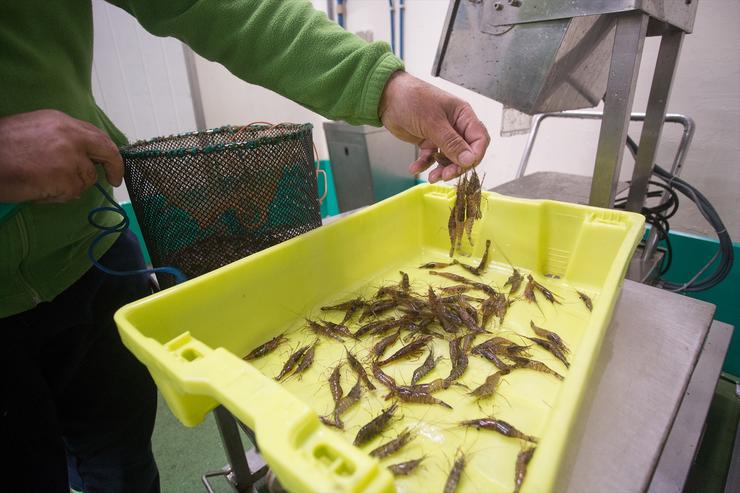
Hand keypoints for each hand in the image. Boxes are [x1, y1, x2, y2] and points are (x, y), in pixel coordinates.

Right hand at [0, 109, 122, 202]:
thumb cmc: (2, 149)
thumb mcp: (35, 131)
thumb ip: (63, 140)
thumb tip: (84, 157)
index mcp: (62, 121)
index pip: (97, 135)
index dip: (107, 151)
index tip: (111, 164)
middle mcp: (71, 135)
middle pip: (107, 151)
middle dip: (115, 166)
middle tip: (115, 180)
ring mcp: (71, 156)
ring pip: (87, 179)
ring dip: (71, 186)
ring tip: (43, 182)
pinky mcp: (66, 177)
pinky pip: (73, 193)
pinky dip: (58, 196)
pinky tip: (39, 189)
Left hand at [378, 71, 489, 182]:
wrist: (386, 97)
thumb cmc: (412, 99)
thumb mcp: (433, 122)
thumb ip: (452, 143)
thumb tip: (469, 160)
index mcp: (463, 115)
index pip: (479, 139)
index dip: (475, 154)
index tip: (465, 166)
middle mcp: (455, 126)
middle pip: (465, 152)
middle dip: (457, 166)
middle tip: (445, 175)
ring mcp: (441, 135)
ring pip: (449, 158)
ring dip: (441, 169)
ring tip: (431, 177)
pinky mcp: (427, 141)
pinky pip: (430, 157)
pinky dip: (424, 164)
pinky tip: (414, 168)